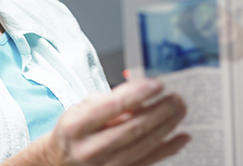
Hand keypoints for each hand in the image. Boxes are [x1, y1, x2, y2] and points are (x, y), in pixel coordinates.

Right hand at [10, 79, 188, 165]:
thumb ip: (111, 100)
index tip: (157, 83)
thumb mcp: (84, 106)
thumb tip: (142, 92)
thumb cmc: (76, 128)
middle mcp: (90, 149)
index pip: (112, 107)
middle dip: (159, 111)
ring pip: (142, 146)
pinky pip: (148, 162)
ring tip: (181, 109)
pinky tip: (182, 136)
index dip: (137, 94)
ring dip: (166, 127)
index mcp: (77, 126)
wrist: (60, 160)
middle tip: (176, 97)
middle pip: (132, 129)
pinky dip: (168, 149)